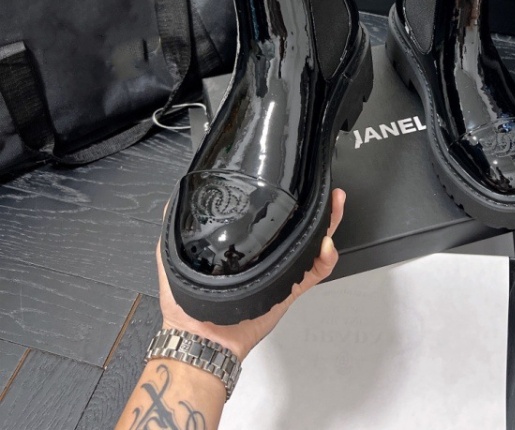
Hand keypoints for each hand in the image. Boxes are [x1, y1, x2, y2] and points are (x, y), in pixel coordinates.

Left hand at [156, 188, 345, 361]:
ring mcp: (282, 270)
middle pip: (299, 224)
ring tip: (335, 207)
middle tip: (326, 191)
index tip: (295, 180)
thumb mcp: (176, 256)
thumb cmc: (188, 302)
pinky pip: (315, 273)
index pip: (271, 214)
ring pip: (314, 243)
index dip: (287, 197)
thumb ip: (176, 228)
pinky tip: (326, 245)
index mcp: (245, 244)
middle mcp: (267, 253)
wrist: (202, 339)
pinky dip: (326, 259)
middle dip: (317, 206)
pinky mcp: (290, 288)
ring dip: (329, 224)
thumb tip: (173, 199)